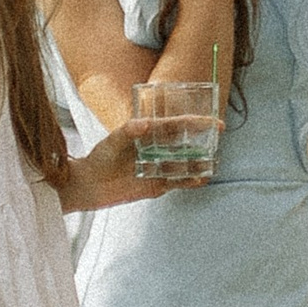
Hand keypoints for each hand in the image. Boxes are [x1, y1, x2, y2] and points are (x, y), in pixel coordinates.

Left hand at [59, 118, 211, 211]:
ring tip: (213, 160)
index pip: (177, 126)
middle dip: (203, 140)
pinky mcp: (157, 185)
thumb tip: (147, 123)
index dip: (196, 123)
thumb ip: (128, 131)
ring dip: (199, 162)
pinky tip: (201, 179)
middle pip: (186, 143)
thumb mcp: (112, 141)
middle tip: (218, 137)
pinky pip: (178, 182)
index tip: (213, 121)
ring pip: (185, 163)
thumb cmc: (99, 159)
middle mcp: (157, 150)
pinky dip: (190, 181)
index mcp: (149, 135)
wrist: (88, 185)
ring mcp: (159, 167)